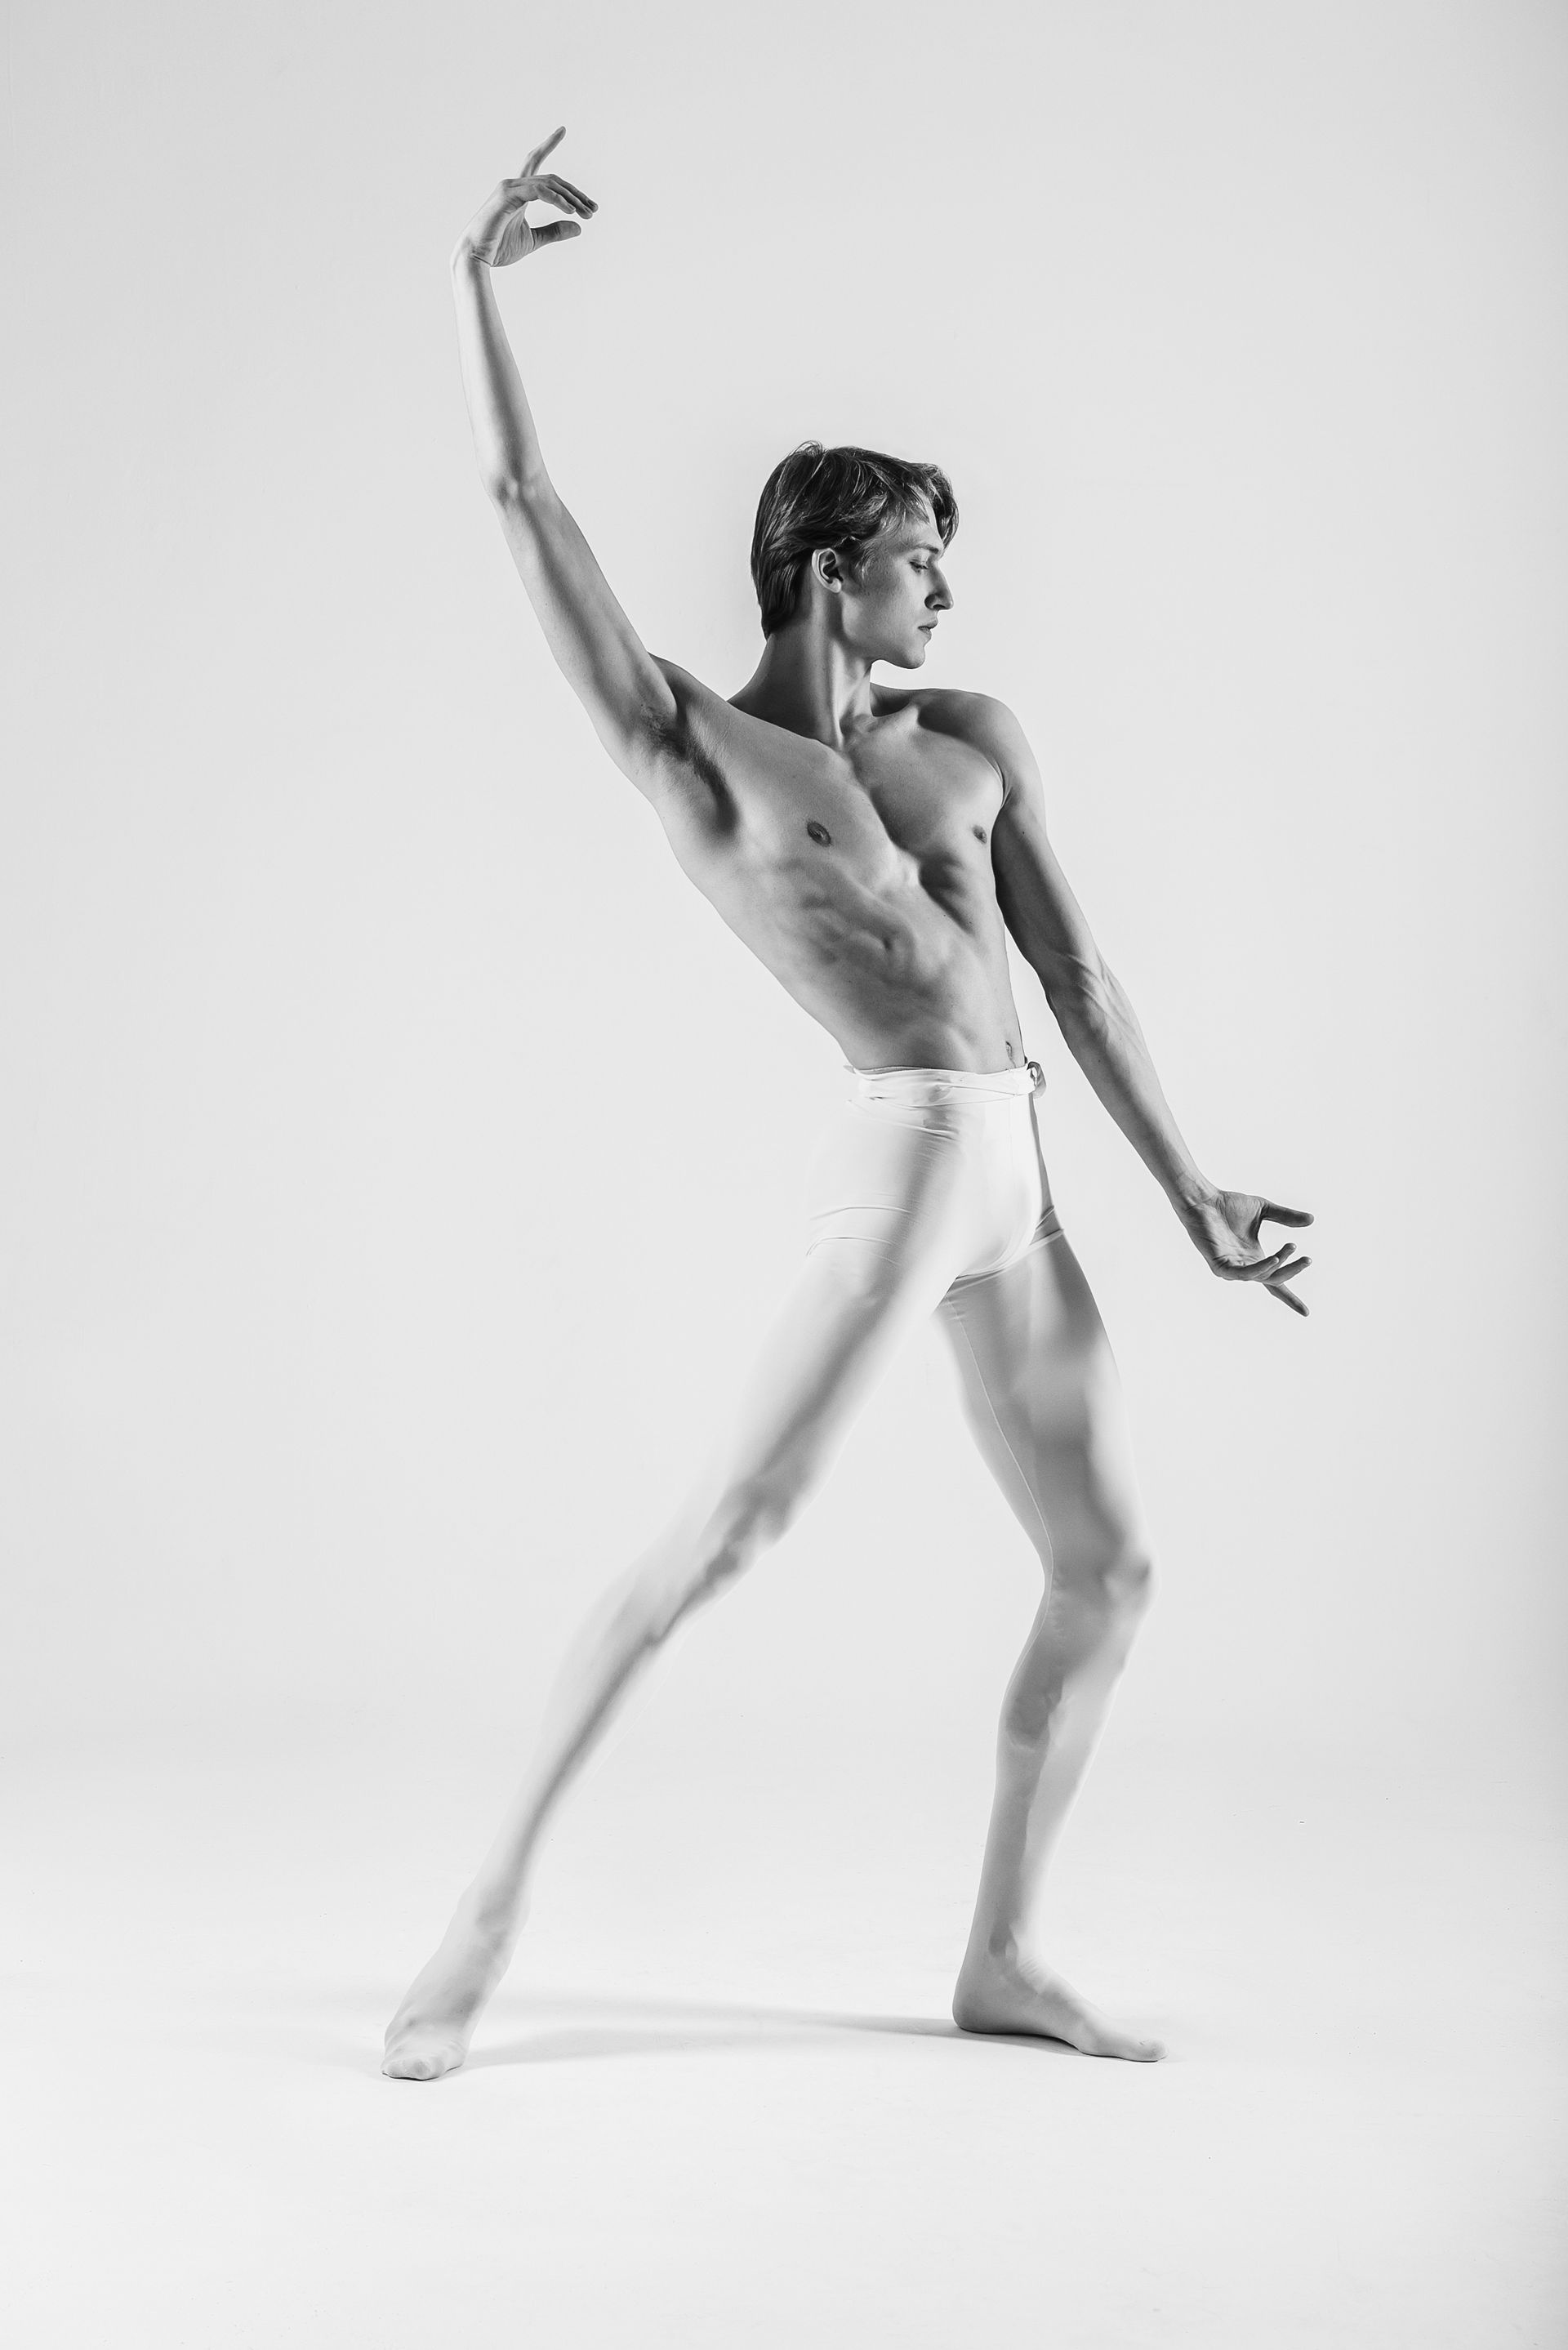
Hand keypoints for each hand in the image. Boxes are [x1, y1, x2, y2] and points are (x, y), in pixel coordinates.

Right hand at [455, 127, 596, 268]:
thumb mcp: (533, 240)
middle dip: (574, 193)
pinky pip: (539, 191)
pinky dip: (556, 199)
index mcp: (518, 192)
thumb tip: (578, 227)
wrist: (476, 258)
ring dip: (570, 198)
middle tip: (593, 209)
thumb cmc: (498, 249)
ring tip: (586, 213)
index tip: (562, 129)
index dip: (548, 144)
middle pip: (551, 179)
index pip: (535, 162)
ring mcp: (509, 188)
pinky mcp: (507, 196)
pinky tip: (570, 210)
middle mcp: (513, 184)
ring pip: (548, 184)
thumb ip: (554, 231)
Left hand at [1182, 1189, 1313, 1315]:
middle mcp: (1244, 1266)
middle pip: (1274, 1279)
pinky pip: (1242, 1274)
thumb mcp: (1264, 1210)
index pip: (1276, 1284)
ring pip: (1261, 1276)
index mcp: (1255, 1258)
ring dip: (1279, 1264)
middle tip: (1308, 1259)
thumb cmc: (1228, 1205)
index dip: (1290, 1299)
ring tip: (1292, 1247)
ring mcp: (1231, 1268)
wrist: (1204, 1199)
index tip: (1306, 1314)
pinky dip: (1259, 1269)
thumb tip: (1312, 1220)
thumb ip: (1286, 1217)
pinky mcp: (1219, 1266)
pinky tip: (1273, 1259)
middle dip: (1293, 1271)